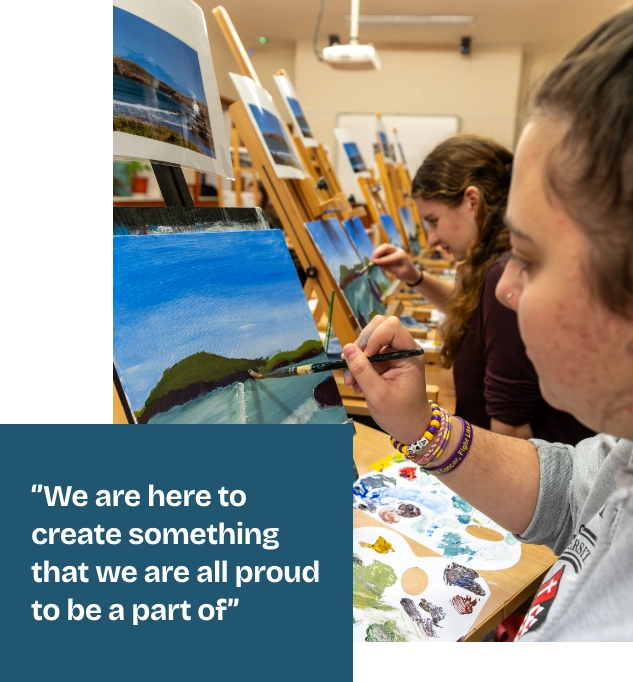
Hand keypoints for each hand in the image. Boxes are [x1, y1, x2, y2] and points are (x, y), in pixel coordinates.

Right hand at [343, 315, 430, 443]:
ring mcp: (393, 354)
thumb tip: (347, 348)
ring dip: (356, 359)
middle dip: (361, 346)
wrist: (410, 428)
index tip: (366, 358)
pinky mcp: (385, 362)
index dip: (374, 338)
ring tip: (352, 383)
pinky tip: (356, 384)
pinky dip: (358, 367)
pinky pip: (366, 354)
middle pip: (377, 327)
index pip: (391, 326)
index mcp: (410, 353)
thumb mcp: (378, 394)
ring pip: (368, 341)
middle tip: (353, 367)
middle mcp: (403, 349)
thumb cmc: (400, 414)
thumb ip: (362, 370)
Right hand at [371, 244, 420, 282]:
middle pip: (385, 247)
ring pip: (383, 247)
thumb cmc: (407, 274)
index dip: (380, 260)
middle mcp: (398, 250)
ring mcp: (395, 250)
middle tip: (371, 259)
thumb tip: (377, 264)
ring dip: (377, 252)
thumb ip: (388, 267)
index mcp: (401, 255)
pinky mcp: (391, 252)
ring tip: (372, 260)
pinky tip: (375, 260)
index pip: (389, 257)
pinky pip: (383, 251)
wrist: (412, 274)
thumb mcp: (398, 273)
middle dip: (377, 252)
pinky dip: (378, 254)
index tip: (372, 263)